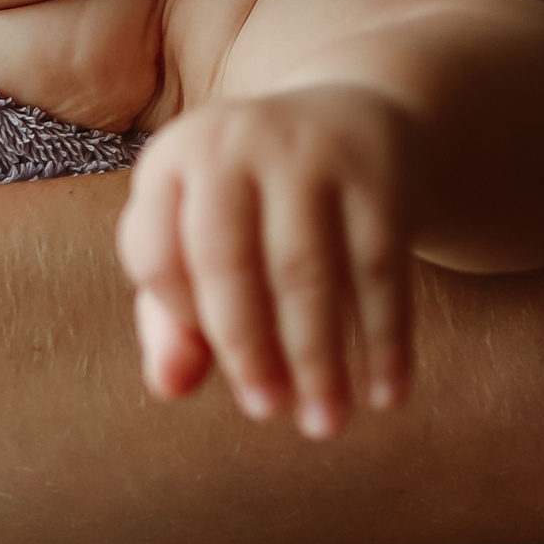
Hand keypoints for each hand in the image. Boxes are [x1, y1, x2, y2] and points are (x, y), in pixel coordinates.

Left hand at [114, 85, 417, 436]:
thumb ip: (170, 320)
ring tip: (326, 422)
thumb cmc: (255, 209)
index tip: (213, 369)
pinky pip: (380, 268)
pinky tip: (386, 393)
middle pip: (229, 263)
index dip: (180, 319)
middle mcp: (234, 143)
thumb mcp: (199, 245)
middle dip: (248, 350)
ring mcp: (309, 151)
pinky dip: (385, 339)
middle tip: (268, 413)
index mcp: (174, 158)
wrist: (351, 121)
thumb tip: (169, 387)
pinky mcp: (378, 171)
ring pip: (307, 272)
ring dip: (318, 359)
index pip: (157, 254)